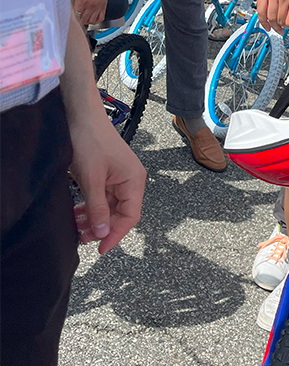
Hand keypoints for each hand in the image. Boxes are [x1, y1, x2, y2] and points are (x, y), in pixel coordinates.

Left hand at [70, 118, 145, 253]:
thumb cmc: (91, 140)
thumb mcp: (92, 179)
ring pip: (110, 207)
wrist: (81, 116)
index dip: (116, 234)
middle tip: (82, 238)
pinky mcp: (108, 174)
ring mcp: (119, 177)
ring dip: (94, 218)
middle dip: (102, 227)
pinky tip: (78, 213)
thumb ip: (97, 207)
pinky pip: (103, 198)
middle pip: (120, 213)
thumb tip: (102, 232)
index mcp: (134, 180)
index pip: (130, 216)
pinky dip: (91, 207)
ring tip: (77, 226)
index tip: (100, 248)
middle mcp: (131, 180)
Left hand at [71, 0, 108, 24]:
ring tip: (84, 20)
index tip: (71, 17)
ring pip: (92, 21)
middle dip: (79, 21)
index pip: (76, 15)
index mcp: (82, 1)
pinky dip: (96, 21)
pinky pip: (100, 18)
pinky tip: (92, 19)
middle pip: (84, 20)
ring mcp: (98, 7)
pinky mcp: (103, 6)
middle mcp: (91, 5)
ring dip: (87, 22)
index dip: (73, 17)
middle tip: (77, 19)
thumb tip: (70, 8)